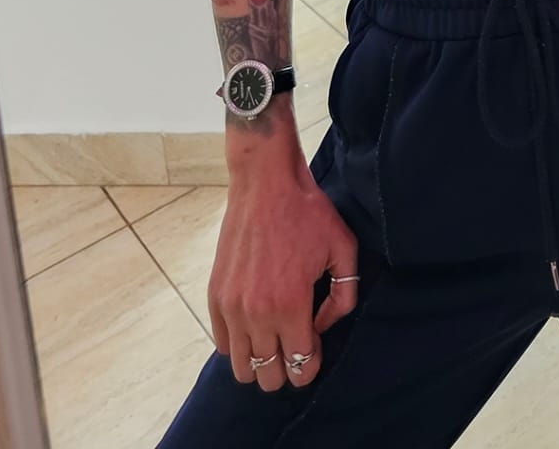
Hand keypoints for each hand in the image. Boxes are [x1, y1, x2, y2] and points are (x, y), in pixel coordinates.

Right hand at [209, 167, 359, 393]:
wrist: (265, 183)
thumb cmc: (307, 213)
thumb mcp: (342, 248)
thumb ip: (343, 296)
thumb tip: (323, 326)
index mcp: (290, 305)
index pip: (300, 367)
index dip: (311, 367)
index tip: (315, 351)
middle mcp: (256, 313)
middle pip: (268, 376)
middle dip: (286, 369)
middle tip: (295, 345)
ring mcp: (231, 307)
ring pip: (242, 367)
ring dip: (260, 362)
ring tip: (274, 339)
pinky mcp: (215, 295)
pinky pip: (222, 343)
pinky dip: (239, 343)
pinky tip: (255, 325)